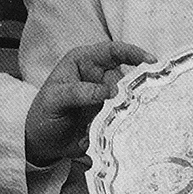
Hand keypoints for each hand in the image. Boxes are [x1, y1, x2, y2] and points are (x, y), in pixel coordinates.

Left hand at [24, 41, 153, 166]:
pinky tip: (119, 129)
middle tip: (132, 104)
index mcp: (82, 61)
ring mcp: (105, 95)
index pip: (112, 50)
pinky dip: (125, 122)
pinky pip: (124, 115)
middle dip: (131, 90)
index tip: (151, 61)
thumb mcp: (55, 100)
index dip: (133, 53)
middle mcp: (97, 75)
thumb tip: (111, 91)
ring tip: (116, 121)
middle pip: (125, 77)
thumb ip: (80, 93)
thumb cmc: (43, 114)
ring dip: (127, 109)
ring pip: (127, 98)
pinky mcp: (110, 114)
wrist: (42, 143)